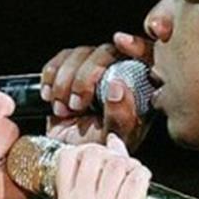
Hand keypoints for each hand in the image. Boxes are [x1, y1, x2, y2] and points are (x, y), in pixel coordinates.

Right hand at [41, 32, 153, 149]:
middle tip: (77, 104)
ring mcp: (95, 71)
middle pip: (107, 51)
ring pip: (82, 52)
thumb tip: (118, 86)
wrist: (67, 156)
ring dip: (66, 80)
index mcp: (141, 89)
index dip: (136, 44)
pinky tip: (50, 96)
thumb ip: (121, 118)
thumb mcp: (113, 140)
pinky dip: (51, 75)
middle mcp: (120, 75)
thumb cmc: (97, 150)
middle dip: (86, 76)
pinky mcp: (72, 70)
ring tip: (64, 109)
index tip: (120, 42)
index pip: (148, 55)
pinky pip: (62, 57)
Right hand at [55, 134, 166, 198]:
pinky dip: (144, 175)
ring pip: (117, 163)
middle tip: (121, 167)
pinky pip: (135, 176)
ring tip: (133, 178)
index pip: (66, 158)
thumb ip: (95, 177)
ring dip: (131, 165)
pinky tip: (143, 184)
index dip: (86, 150)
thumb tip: (112, 141)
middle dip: (112, 155)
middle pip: (93, 155)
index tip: (100, 157)